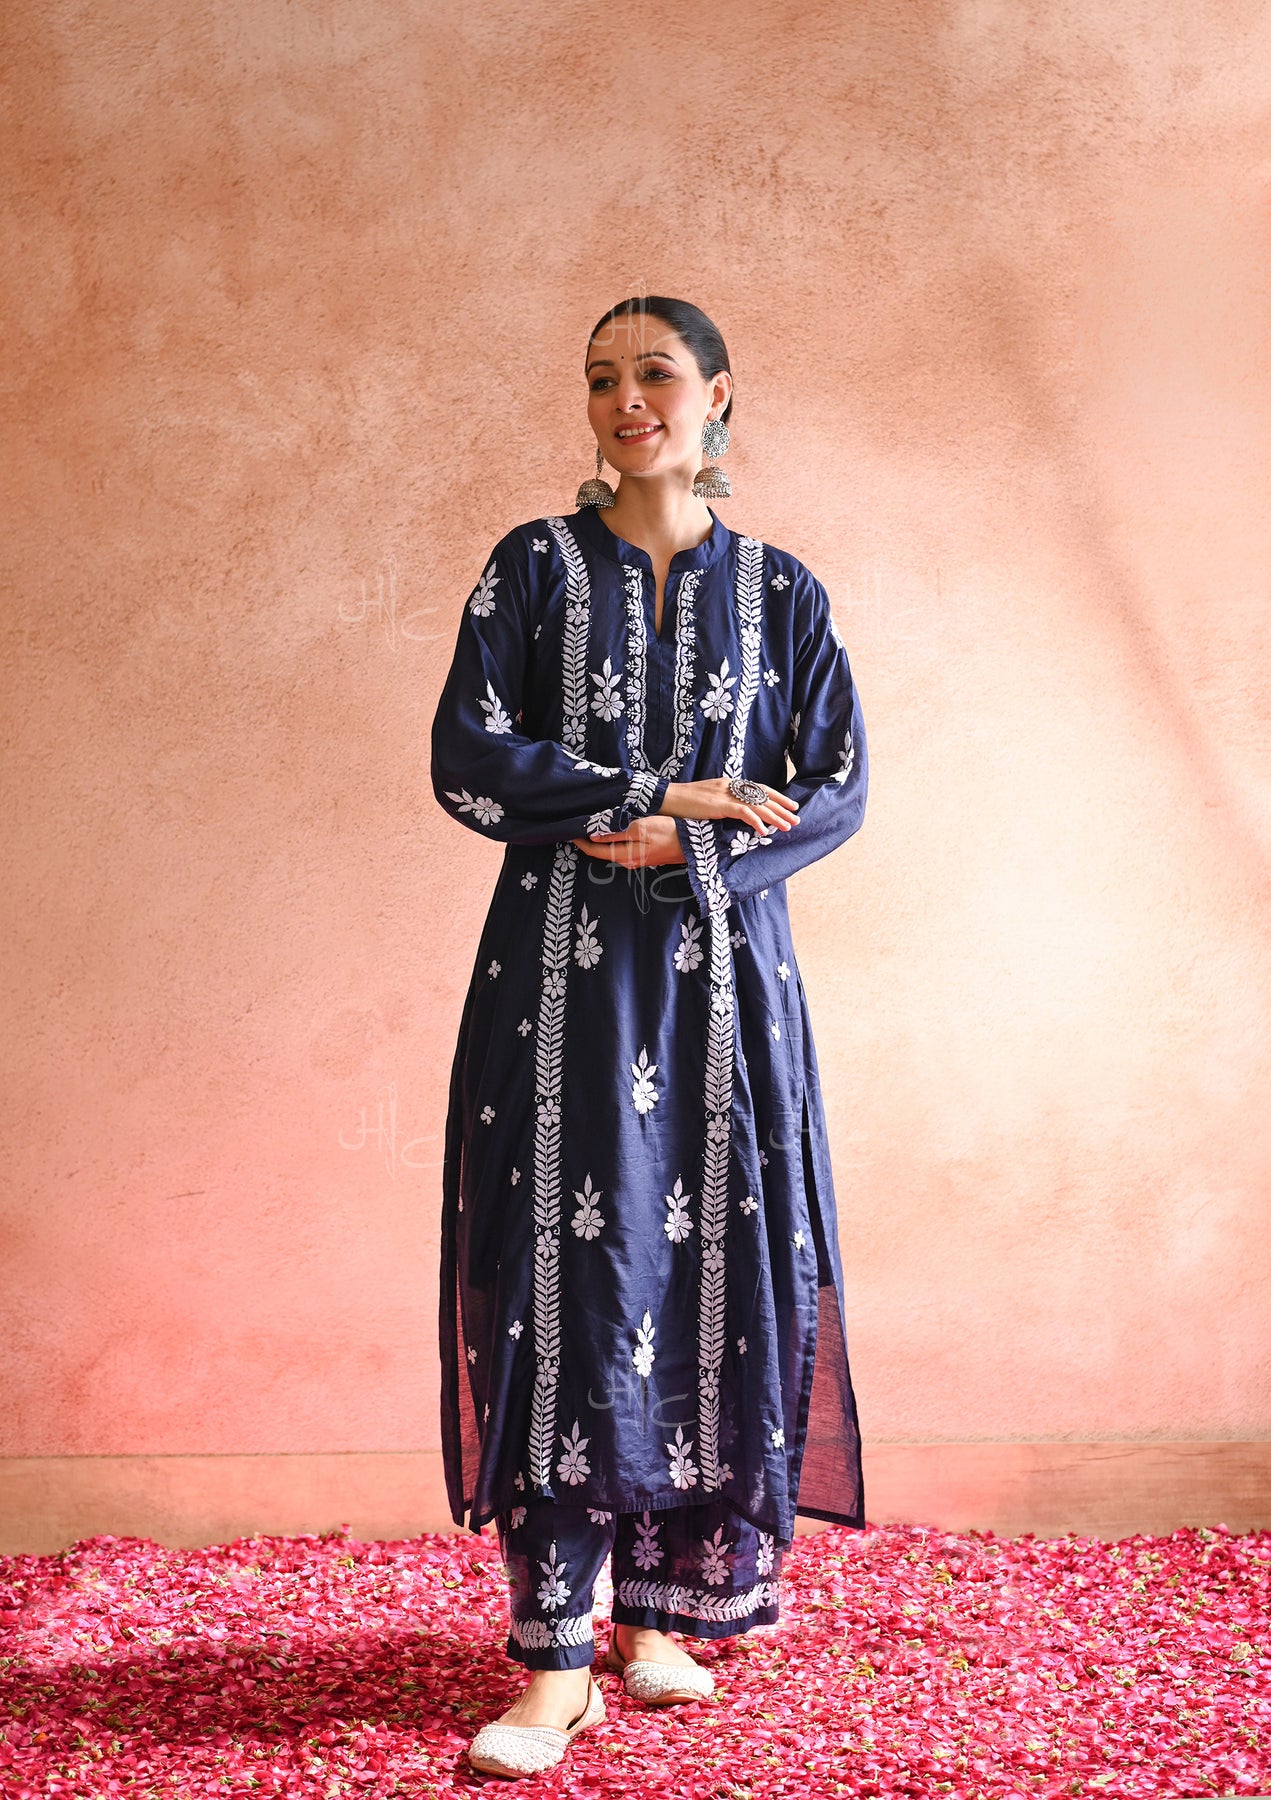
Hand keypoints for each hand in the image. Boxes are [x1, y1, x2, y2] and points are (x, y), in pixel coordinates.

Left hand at [571, 815, 687, 865]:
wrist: (694, 844)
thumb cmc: (668, 833)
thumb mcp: (641, 829)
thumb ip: (617, 832)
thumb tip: (593, 835)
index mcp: (625, 855)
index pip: (594, 850)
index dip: (580, 841)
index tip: (569, 830)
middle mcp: (628, 861)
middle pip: (601, 852)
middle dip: (587, 841)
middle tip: (576, 826)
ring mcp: (637, 859)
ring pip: (611, 850)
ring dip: (599, 840)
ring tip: (590, 827)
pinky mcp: (644, 855)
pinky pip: (622, 848)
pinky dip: (612, 840)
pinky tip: (611, 831)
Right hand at [658, 776, 799, 836]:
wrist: (667, 797)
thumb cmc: (684, 802)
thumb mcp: (707, 800)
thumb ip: (722, 803)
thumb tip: (735, 812)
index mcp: (729, 783)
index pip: (759, 788)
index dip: (776, 796)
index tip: (790, 805)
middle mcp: (731, 786)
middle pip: (763, 796)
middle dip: (782, 808)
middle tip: (797, 817)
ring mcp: (725, 795)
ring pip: (757, 805)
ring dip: (775, 817)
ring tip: (788, 826)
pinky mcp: (719, 805)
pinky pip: (743, 813)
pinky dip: (756, 822)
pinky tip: (764, 831)